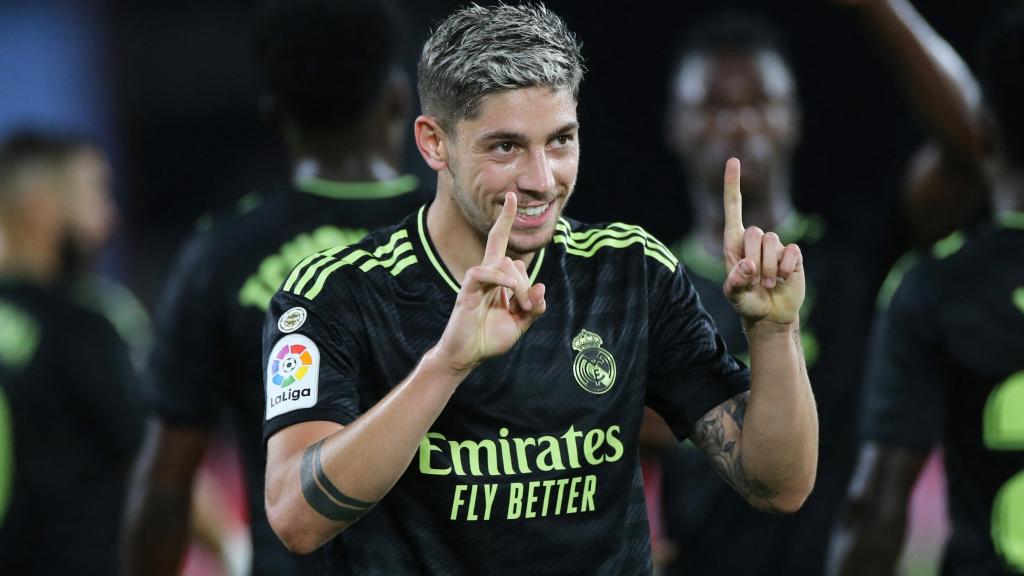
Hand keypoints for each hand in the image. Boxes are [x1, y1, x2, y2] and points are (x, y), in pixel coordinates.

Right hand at [434, 192, 547, 373]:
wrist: (467, 356)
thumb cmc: (490, 338)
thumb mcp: (520, 323)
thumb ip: (534, 306)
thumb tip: (541, 287)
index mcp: (498, 278)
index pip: (500, 241)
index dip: (505, 220)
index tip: (512, 196)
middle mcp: (486, 274)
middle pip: (513, 260)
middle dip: (526, 284)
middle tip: (529, 307)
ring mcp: (476, 280)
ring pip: (504, 264)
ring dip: (519, 286)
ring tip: (520, 308)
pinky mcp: (467, 289)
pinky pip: (484, 272)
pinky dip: (501, 280)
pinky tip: (509, 295)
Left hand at [721, 158, 804, 328]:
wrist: (771, 315)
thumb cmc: (747, 302)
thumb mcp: (734, 296)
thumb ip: (735, 283)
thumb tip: (747, 265)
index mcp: (734, 243)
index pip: (733, 208)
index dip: (733, 184)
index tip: (733, 160)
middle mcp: (754, 240)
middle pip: (754, 232)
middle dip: (754, 259)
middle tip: (756, 281)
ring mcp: (775, 246)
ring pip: (772, 243)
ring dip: (770, 269)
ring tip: (769, 284)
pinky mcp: (793, 255)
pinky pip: (791, 252)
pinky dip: (785, 270)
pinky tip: (784, 280)